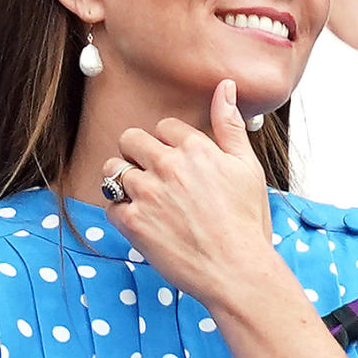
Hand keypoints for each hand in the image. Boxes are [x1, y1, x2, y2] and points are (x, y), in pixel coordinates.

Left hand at [103, 79, 272, 307]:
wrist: (237, 271)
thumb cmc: (247, 222)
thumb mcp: (247, 168)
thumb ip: (230, 124)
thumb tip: (225, 85)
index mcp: (196, 148)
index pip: (164, 127)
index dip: (169, 144)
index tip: (179, 165)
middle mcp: (168, 165)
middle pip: (131, 139)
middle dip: (138, 154)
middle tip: (154, 178)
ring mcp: (148, 193)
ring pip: (113, 169)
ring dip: (123, 180)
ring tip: (143, 198)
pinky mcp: (133, 222)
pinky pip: (110, 204)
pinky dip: (121, 212)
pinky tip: (142, 222)